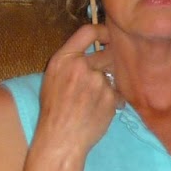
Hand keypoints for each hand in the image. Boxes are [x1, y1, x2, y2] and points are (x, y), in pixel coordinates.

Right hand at [34, 24, 120, 158]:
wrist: (60, 139)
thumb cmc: (53, 111)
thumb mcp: (52, 79)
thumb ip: (70, 62)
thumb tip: (93, 50)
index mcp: (62, 59)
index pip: (88, 31)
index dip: (102, 31)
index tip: (109, 36)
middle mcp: (80, 66)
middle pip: (106, 53)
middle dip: (108, 64)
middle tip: (100, 79)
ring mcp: (97, 82)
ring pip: (112, 75)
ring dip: (107, 86)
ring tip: (92, 102)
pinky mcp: (110, 97)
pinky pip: (118, 93)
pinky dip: (112, 101)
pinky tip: (98, 111)